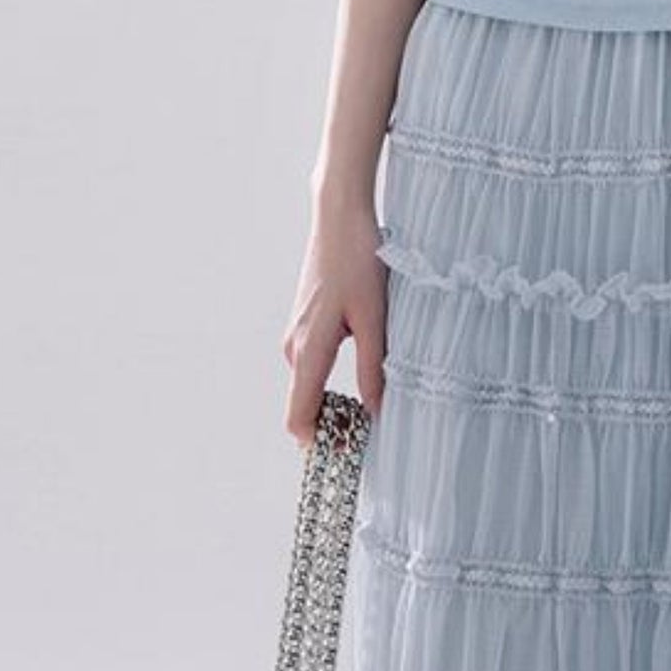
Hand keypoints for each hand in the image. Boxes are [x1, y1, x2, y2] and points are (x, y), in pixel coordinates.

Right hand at [281, 191, 387, 446]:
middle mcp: (293, 346)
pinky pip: (314, 365)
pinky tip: (365, 369)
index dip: (317, 444)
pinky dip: (333, 378)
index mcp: (307, 350)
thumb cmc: (358, 261)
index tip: (346, 454)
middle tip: (372, 431)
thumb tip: (376, 411)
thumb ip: (374, 367)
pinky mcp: (305, 322)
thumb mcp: (375, 317)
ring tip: (375, 401)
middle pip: (305, 404)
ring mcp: (296, 333)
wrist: (339, 216)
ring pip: (311, 384)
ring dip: (335, 399)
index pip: (298, 416)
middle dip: (333, 424)